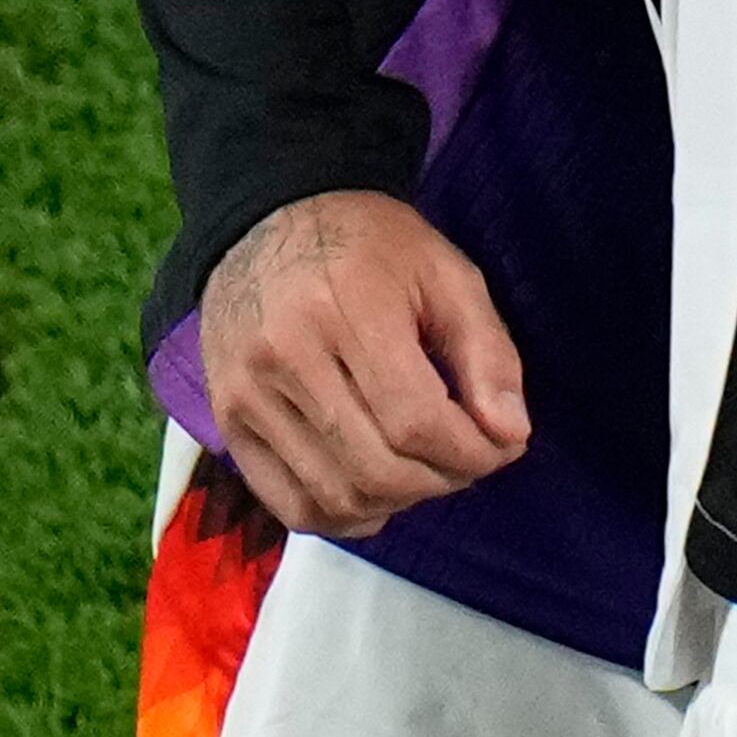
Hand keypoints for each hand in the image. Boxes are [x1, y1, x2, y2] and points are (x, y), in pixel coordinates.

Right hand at [200, 190, 531, 538]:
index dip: (470, 452)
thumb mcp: (448, 273)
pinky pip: (289, 505)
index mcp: (345, 310)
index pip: (413, 421)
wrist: (271, 221)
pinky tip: (380, 493)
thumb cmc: (373, 245)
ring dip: (399, 502)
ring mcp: (245, 399)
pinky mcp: (227, 425)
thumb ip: (487, 352)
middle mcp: (284, 361)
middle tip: (473, 458)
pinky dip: (344, 515)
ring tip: (430, 470)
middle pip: (376, 469)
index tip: (503, 446)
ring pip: (334, 497)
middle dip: (443, 480)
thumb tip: (509, 434)